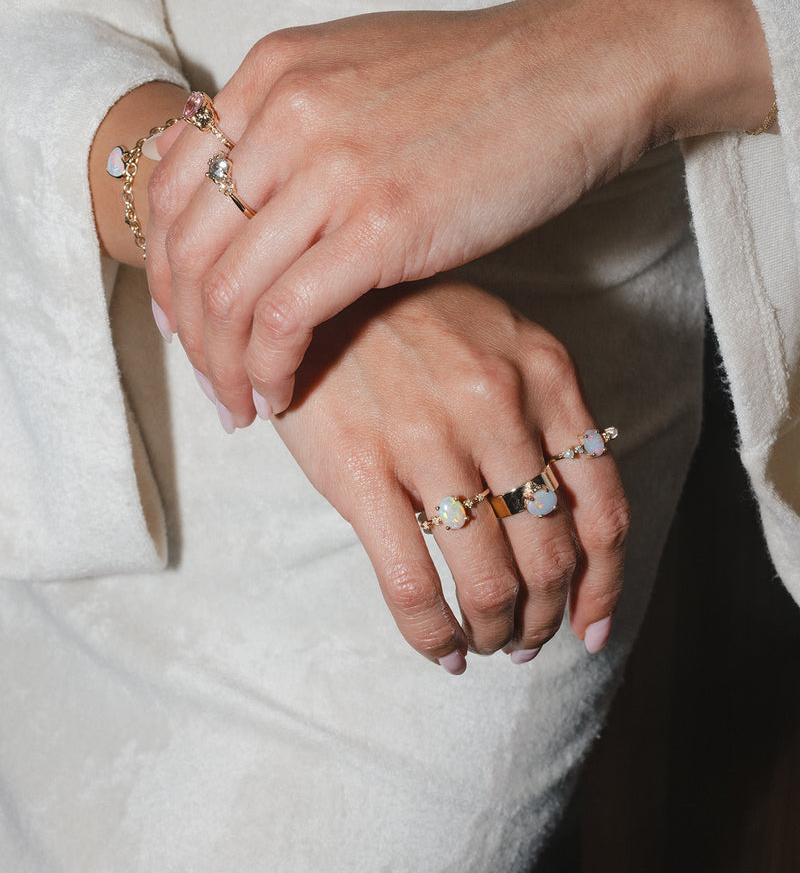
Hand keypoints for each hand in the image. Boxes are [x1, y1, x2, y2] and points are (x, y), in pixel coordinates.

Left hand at [145, 0, 772, 418]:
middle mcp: (284, 113)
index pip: (169, 187)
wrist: (575, 72)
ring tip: (241, 404)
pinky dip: (270, 368)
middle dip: (187, 334)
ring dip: (224, 364)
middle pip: (187, 248)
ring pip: (226, 292)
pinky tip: (282, 394)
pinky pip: (286, 317)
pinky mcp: (381, 224)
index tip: (183, 323)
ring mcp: (330, 167)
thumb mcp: (362, 77)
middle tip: (209, 382)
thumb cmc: (481, 83)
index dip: (163, 270)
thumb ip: (294, 123)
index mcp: (272, 73)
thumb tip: (250, 190)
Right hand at [261, 282, 628, 671]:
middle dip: (547, 615)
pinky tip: (443, 651)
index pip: (601, 506)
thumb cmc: (410, 323)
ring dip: (499, 631)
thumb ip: (542, 412)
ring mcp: (431, 441)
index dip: (605, 583)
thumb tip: (566, 508)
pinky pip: (413, 584)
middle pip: (551, 554)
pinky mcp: (363, 473)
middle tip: (530, 638)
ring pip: (491, 581)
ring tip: (489, 643)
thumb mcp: (498, 340)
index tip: (591, 623)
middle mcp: (499, 409)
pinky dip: (434, 636)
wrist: (314, 294)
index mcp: (545, 375)